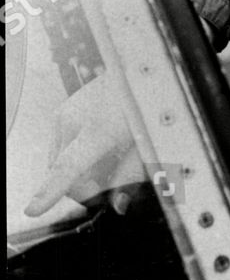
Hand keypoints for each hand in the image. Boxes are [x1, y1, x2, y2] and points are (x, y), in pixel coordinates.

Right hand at [24, 74, 143, 217]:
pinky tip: (98, 145)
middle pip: (66, 176)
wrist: (133, 71)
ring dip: (81, 171)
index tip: (34, 209)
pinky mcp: (60, 114)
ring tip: (109, 155)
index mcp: (98, 130)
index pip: (69, 167)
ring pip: (61, 163)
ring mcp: (63, 116)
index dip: (50, 191)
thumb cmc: (143, 106)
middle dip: (86, 187)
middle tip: (113, 179)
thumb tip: (118, 206)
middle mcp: (74, 121)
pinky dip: (77, 156)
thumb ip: (131, 178)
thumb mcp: (146, 144)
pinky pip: (62, 149)